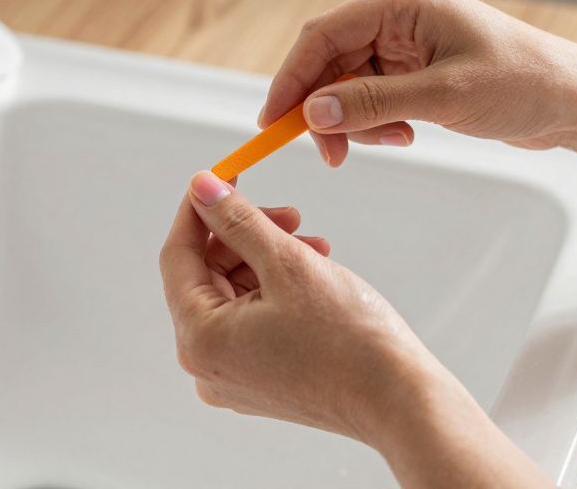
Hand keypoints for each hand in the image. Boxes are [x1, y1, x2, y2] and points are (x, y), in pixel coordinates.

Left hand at [159, 171, 555, 487]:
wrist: (399, 401)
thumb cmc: (348, 339)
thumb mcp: (286, 262)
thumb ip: (237, 220)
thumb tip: (202, 188)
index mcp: (199, 339)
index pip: (177, 255)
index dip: (199, 210)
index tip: (221, 176)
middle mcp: (205, 366)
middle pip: (206, 276)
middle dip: (245, 236)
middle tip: (289, 214)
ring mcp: (232, 377)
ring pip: (234, 295)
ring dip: (268, 260)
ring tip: (315, 246)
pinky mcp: (260, 381)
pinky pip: (252, 321)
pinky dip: (276, 290)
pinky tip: (315, 271)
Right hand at [260, 0, 576, 165]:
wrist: (575, 100)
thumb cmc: (524, 83)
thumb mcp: (443, 97)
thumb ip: (372, 103)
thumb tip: (312, 114)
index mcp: (403, 2)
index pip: (323, 34)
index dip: (291, 78)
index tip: (273, 121)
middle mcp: (399, 15)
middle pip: (330, 59)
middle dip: (323, 107)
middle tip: (329, 152)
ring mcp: (407, 41)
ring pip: (347, 82)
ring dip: (354, 119)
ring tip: (390, 141)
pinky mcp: (416, 67)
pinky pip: (371, 93)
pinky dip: (375, 120)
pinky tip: (404, 134)